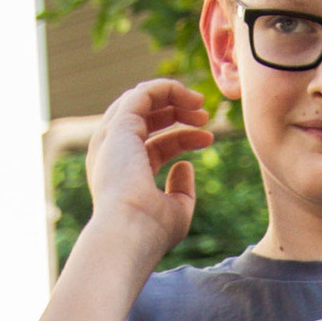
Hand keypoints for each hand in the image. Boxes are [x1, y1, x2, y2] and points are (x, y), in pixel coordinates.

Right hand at [84, 77, 215, 257]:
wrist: (129, 231)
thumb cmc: (151, 231)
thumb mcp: (175, 211)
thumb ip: (181, 190)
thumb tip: (185, 166)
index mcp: (122, 173)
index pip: (153, 144)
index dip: (183, 138)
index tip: (209, 140)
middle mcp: (112, 152)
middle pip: (145, 118)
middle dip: (176, 111)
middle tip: (206, 116)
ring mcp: (113, 137)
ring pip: (141, 99)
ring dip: (173, 96)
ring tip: (201, 103)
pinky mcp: (119, 125)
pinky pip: (144, 93)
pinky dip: (168, 89)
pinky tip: (191, 98)